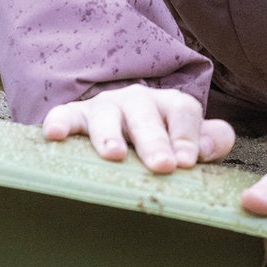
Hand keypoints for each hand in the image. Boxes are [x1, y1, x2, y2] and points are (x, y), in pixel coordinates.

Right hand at [43, 84, 234, 173]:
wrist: (121, 129)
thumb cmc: (162, 142)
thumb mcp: (191, 140)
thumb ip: (211, 140)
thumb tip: (205, 150)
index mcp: (169, 105)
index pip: (182, 111)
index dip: (187, 136)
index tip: (187, 162)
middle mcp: (137, 100)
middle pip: (146, 115)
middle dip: (154, 141)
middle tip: (162, 166)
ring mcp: (105, 107)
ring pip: (106, 116)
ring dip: (110, 135)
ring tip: (114, 156)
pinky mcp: (75, 116)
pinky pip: (64, 115)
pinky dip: (59, 123)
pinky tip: (54, 136)